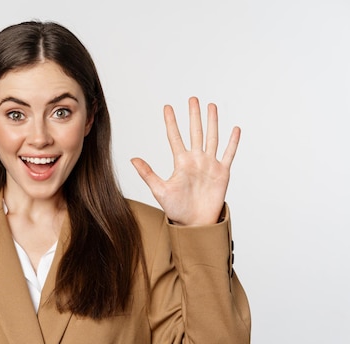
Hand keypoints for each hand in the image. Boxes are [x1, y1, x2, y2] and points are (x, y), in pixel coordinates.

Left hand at [131, 97, 239, 225]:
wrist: (194, 223)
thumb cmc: (176, 209)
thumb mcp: (159, 190)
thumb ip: (147, 173)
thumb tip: (132, 159)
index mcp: (181, 162)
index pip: (175, 137)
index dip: (171, 122)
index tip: (167, 107)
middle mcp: (196, 160)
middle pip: (195, 132)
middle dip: (194, 115)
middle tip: (193, 99)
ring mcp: (209, 165)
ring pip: (212, 138)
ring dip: (212, 122)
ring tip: (211, 106)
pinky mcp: (222, 173)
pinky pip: (228, 154)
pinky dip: (232, 142)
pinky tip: (234, 129)